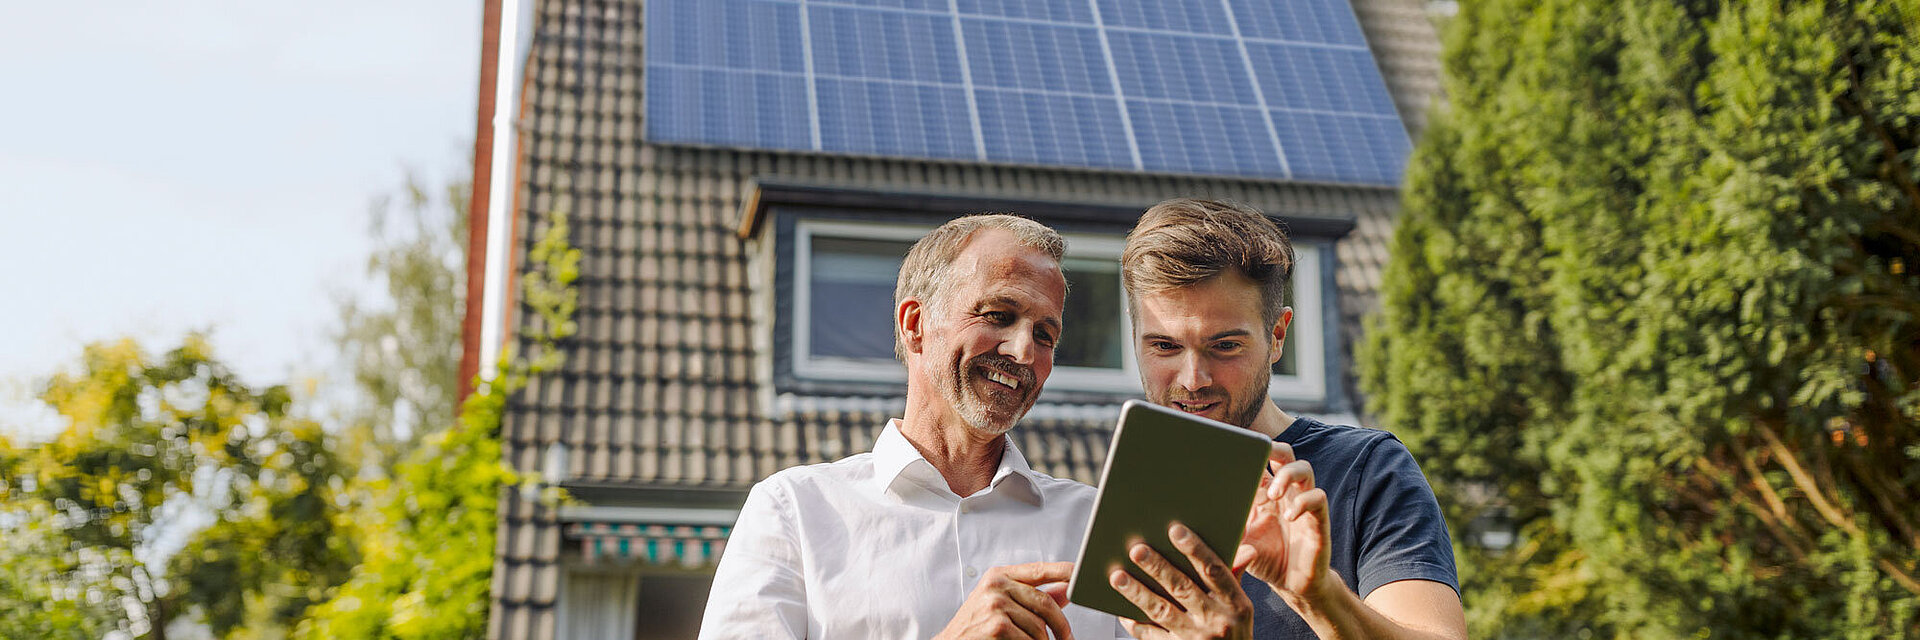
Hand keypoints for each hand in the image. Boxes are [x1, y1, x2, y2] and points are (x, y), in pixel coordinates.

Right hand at [935, 561, 1076, 639]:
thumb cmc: (977, 626)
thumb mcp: (1003, 604)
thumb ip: (1034, 597)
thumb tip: (1067, 591)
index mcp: (999, 575)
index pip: (1040, 569)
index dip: (1065, 571)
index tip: (1083, 577)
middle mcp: (996, 584)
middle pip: (1045, 602)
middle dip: (1061, 626)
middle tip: (1067, 639)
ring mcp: (995, 604)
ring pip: (1039, 626)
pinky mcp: (996, 625)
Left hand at [1106, 523, 1252, 639]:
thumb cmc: (1233, 629)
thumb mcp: (1240, 606)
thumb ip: (1233, 576)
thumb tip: (1246, 549)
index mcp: (1236, 603)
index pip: (1214, 570)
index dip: (1196, 549)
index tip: (1175, 530)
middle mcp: (1217, 620)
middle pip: (1183, 588)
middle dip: (1158, 567)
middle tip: (1137, 549)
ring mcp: (1197, 638)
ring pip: (1162, 611)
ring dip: (1138, 593)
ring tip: (1118, 576)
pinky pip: (1152, 637)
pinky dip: (1136, 624)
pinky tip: (1121, 611)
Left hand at [1233, 442, 1331, 597]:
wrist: (1290, 584)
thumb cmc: (1262, 558)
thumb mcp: (1237, 542)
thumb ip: (1223, 528)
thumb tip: (1201, 513)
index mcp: (1263, 491)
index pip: (1259, 460)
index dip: (1248, 452)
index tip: (1231, 451)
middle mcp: (1284, 491)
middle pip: (1284, 454)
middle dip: (1272, 448)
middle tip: (1260, 454)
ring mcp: (1303, 503)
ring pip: (1304, 469)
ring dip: (1287, 475)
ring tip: (1273, 494)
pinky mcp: (1318, 519)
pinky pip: (1318, 497)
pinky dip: (1304, 502)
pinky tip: (1290, 516)